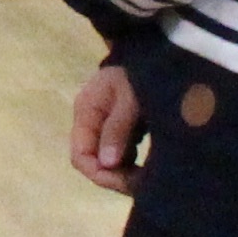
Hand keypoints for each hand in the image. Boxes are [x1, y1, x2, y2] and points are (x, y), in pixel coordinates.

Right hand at [67, 62, 141, 196]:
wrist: (156, 52)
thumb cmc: (138, 72)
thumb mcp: (129, 97)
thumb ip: (118, 128)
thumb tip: (107, 164)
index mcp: (86, 112)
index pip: (80, 156)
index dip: (101, 174)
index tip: (129, 182)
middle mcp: (91, 123)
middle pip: (94, 162)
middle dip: (116, 177)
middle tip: (145, 184)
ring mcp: (106, 127)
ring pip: (109, 162)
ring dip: (126, 173)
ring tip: (151, 177)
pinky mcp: (123, 129)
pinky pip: (123, 155)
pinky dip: (135, 165)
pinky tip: (152, 166)